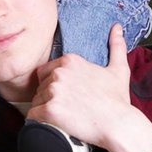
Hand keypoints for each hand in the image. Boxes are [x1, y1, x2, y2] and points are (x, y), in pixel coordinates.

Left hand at [27, 25, 148, 151]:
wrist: (118, 125)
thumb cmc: (117, 100)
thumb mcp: (118, 69)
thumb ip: (116, 46)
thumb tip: (117, 27)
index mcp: (70, 61)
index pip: (45, 72)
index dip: (54, 86)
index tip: (67, 97)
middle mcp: (59, 73)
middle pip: (40, 87)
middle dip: (50, 98)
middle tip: (68, 109)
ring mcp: (53, 91)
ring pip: (36, 102)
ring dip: (45, 111)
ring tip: (65, 118)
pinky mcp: (49, 110)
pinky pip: (33, 116)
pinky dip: (39, 122)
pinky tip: (54, 124)